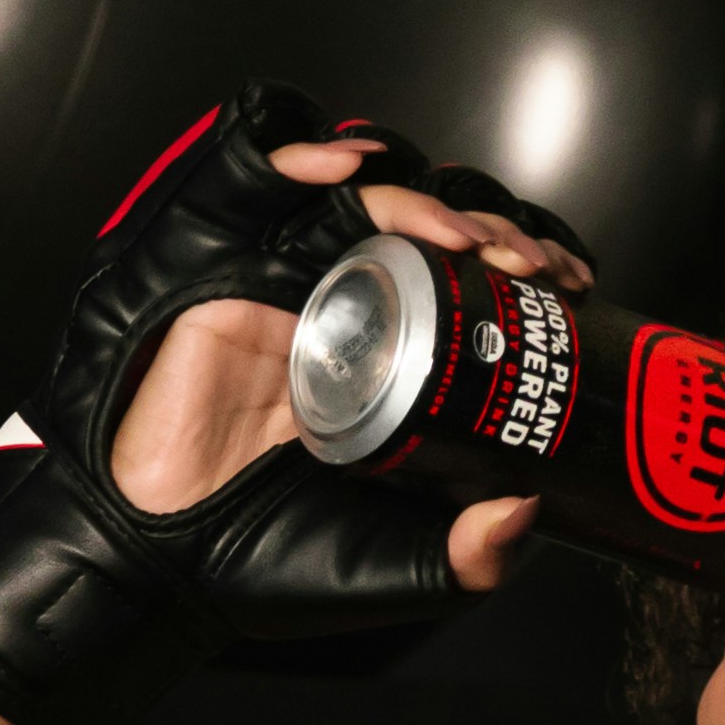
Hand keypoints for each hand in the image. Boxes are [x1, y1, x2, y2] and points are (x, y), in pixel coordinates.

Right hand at [0, 87, 593, 724]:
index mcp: (386, 354)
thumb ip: (462, 560)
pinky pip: (248, 173)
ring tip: (463, 238)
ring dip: (422, 196)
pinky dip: (299, 153)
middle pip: (428, 218)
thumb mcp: (387, 571)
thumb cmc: (255, 564)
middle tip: (532, 266)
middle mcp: (337, 299)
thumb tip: (528, 513)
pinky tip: (349, 170)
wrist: (152, 569)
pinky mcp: (208, 258)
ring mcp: (274, 272)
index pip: (468, 274)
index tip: (572, 284)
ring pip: (359, 186)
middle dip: (492, 225)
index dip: (523, 261)